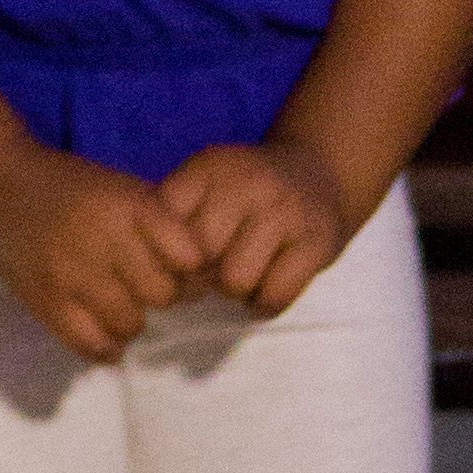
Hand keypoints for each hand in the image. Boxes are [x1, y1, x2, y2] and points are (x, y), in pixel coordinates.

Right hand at [0, 147, 205, 359]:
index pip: (189, 255)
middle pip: (163, 294)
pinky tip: (100, 327)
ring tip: (113, 300)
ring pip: (132, 324)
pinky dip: (105, 344)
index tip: (177, 265)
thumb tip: (203, 276)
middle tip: (139, 283)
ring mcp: (72, 274)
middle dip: (157, 292)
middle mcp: (102, 238)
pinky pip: (96, 346)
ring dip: (129, 318)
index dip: (190, 267)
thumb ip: (160, 224)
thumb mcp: (120, 187)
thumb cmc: (68, 185)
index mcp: (125, 204)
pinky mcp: (48, 303)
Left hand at [153, 137, 349, 314]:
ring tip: (240, 280)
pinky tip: (265, 290)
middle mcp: (246, 183)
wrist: (320, 173)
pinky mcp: (316, 243)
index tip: (177, 260)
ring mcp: (284, 212)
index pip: (166, 218)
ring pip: (235, 279)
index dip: (165, 250)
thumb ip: (178, 211)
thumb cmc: (250, 189)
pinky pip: (274, 296)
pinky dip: (264, 305)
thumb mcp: (210, 181)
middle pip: (199, 253)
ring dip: (234, 293)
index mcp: (210, 167)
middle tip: (211, 275)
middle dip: (200, 275)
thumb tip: (152, 265)